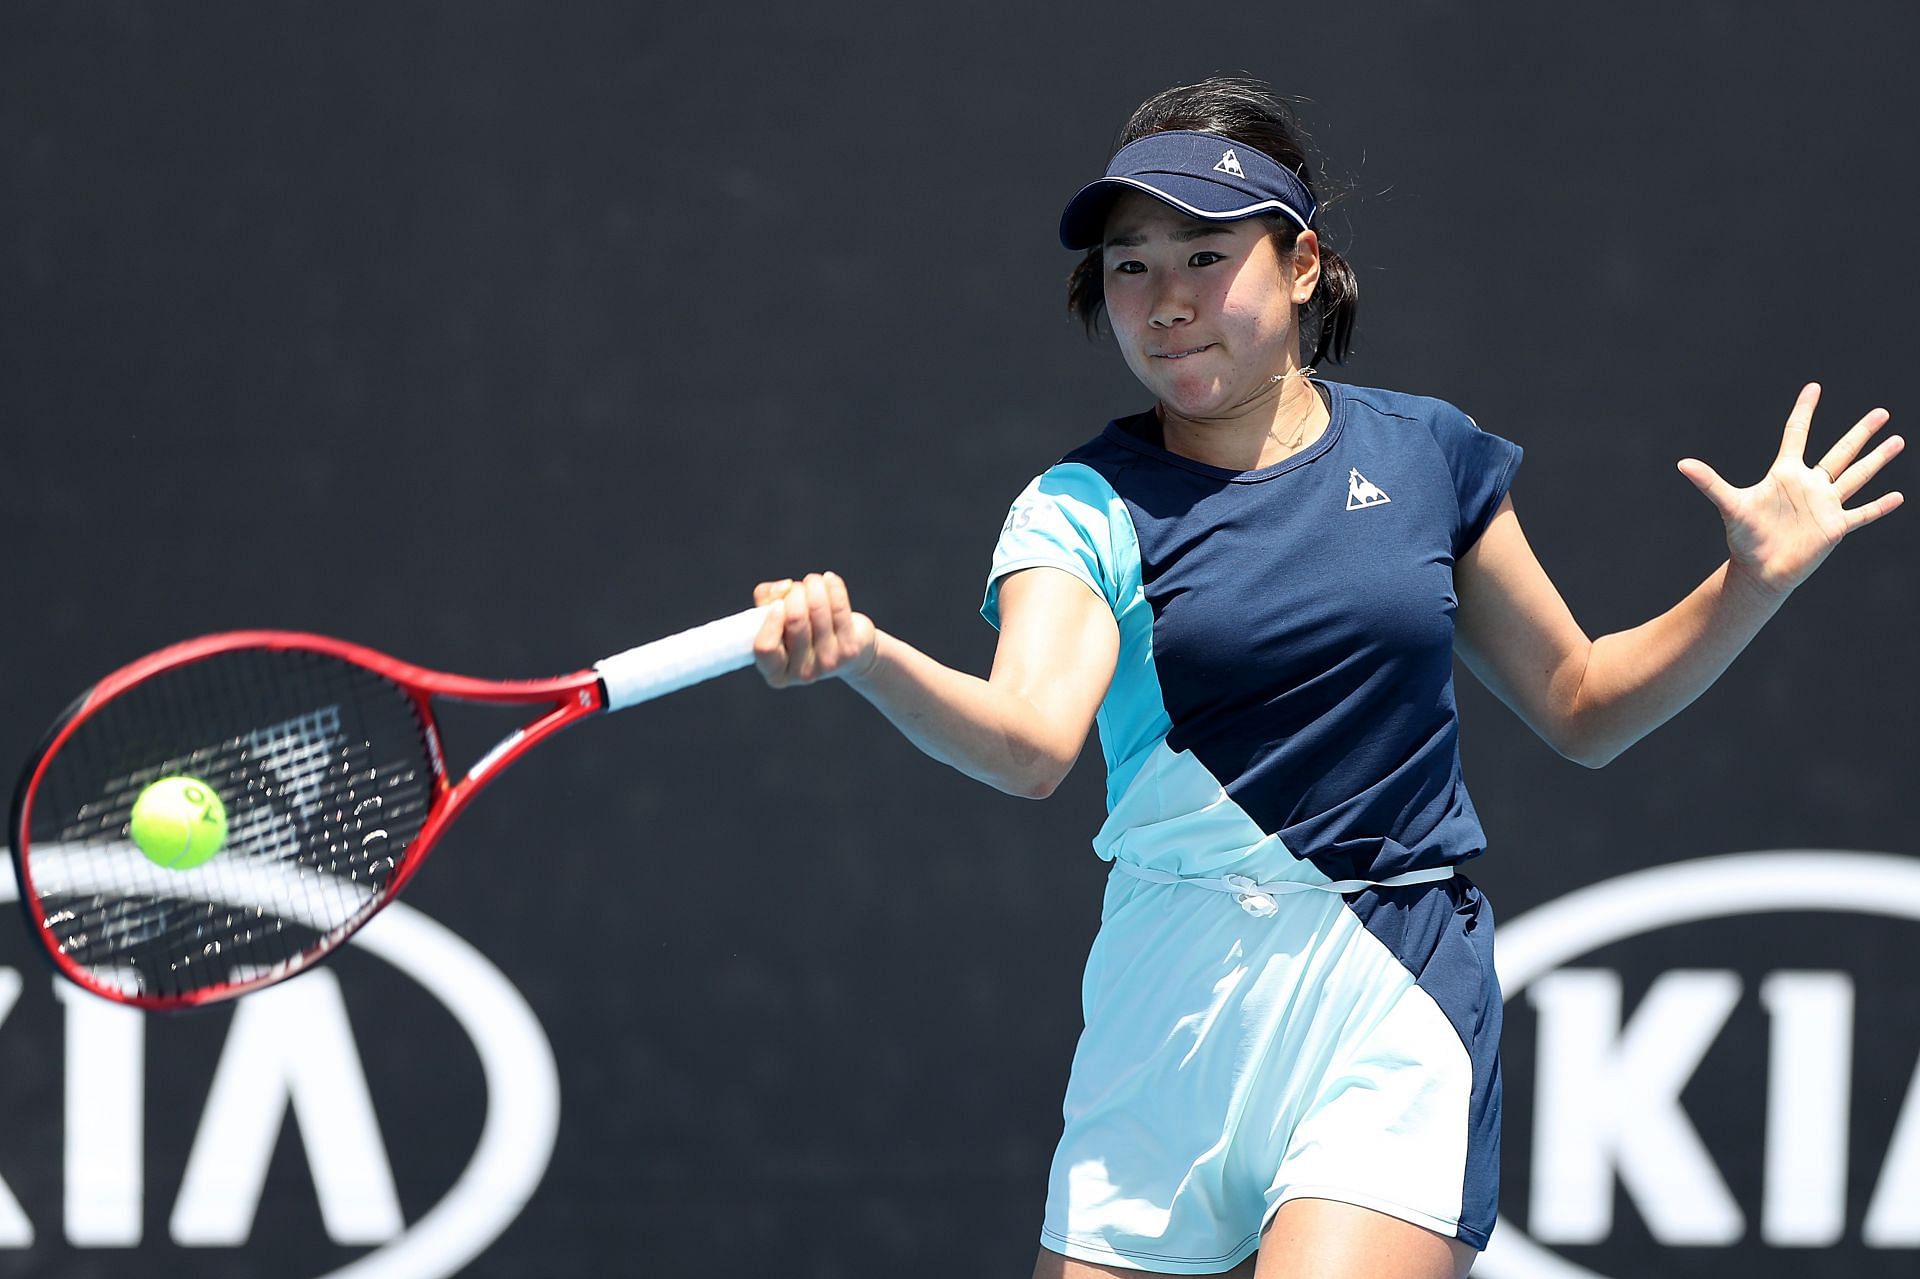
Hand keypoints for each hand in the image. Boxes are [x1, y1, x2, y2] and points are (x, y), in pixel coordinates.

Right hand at [751, 572, 878, 687]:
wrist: (846, 652)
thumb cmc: (802, 632)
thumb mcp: (776, 619)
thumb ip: (766, 599)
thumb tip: (785, 586)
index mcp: (777, 673)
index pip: (765, 647)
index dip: (770, 620)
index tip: (778, 604)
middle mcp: (802, 674)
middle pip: (795, 619)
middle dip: (794, 593)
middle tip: (797, 589)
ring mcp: (828, 663)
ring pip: (817, 608)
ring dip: (813, 585)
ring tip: (813, 582)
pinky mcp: (849, 649)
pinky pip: (839, 606)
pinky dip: (832, 586)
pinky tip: (829, 579)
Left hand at [1677, 383, 1903, 597]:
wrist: (1759, 570)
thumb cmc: (1744, 538)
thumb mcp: (1730, 505)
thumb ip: (1710, 483)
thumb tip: (1681, 463)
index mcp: (1786, 474)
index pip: (1796, 434)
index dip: (1804, 411)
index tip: (1813, 387)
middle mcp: (1809, 486)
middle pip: (1840, 452)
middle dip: (1860, 432)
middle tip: (1881, 412)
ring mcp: (1825, 505)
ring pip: (1857, 476)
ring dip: (1877, 460)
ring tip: (1898, 440)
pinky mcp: (1835, 527)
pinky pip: (1862, 514)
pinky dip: (1879, 506)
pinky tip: (1898, 496)